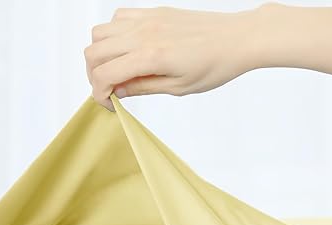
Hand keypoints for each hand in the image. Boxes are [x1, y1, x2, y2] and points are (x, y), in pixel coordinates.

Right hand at [84, 6, 261, 110]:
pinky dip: (113, 35)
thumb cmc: (215, 66)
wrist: (237, 39)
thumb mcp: (179, 88)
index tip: (109, 105)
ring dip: (101, 54)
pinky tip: (129, 50)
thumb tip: (117, 91)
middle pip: (94, 52)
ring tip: (117, 70)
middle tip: (110, 89)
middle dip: (94, 76)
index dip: (99, 94)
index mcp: (151, 56)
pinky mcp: (153, 11)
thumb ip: (143, 87)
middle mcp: (144, 34)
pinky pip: (118, 17)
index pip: (104, 74)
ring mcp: (147, 19)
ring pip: (100, 33)